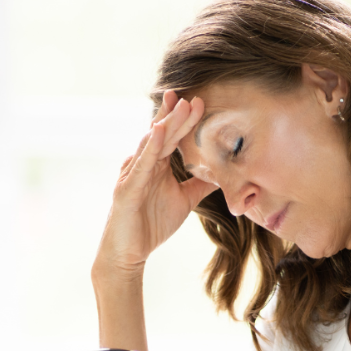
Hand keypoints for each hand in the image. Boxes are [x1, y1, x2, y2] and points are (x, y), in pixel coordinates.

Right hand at [94, 91, 218, 280]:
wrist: (129, 253)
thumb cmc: (151, 225)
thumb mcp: (184, 201)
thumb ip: (200, 185)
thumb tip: (224, 175)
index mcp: (156, 165)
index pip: (171, 137)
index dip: (183, 119)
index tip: (199, 102)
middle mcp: (142, 164)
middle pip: (162, 134)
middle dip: (177, 115)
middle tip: (193, 97)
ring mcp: (133, 174)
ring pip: (152, 144)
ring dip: (167, 124)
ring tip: (181, 105)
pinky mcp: (126, 189)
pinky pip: (141, 165)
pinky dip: (151, 147)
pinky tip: (160, 132)